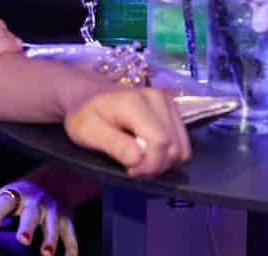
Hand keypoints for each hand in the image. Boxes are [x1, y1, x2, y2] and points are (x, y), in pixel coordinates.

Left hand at [0, 180, 76, 255]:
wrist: (53, 179)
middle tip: (23, 240)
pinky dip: (72, 247)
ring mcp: (53, 209)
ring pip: (53, 224)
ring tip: (47, 254)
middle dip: (28, 227)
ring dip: (51, 239)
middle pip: (31, 214)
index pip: (2, 204)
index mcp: (14, 194)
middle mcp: (35, 201)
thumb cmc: (18, 195)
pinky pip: (71, 234)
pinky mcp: (67, 218)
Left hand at [62, 87, 189, 178]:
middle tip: (132, 167)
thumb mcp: (87, 133)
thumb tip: (138, 158)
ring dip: (163, 162)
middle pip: (173, 147)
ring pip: (181, 148)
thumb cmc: (85, 117)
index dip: (148, 165)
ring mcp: (168, 102)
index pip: (159, 142)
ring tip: (140, 160)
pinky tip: (149, 152)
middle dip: (154, 165)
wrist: (88, 97)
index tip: (129, 170)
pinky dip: (169, 155)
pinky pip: (182, 144)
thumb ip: (113, 145)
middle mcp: (157, 98)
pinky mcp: (173, 110)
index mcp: (135, 102)